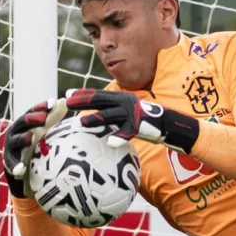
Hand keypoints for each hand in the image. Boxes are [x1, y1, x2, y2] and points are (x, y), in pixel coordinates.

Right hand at [2, 99, 67, 197]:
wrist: (23, 167)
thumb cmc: (37, 143)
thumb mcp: (44, 129)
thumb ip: (53, 116)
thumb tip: (65, 102)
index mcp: (24, 123)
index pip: (32, 111)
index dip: (41, 107)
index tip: (52, 103)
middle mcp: (15, 132)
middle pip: (23, 123)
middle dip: (32, 119)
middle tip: (44, 118)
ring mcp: (11, 147)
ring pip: (15, 141)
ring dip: (23, 139)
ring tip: (30, 137)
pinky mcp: (9, 162)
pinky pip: (12, 164)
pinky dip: (16, 166)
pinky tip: (21, 168)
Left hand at [62, 89, 199, 152]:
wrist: (169, 124)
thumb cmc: (146, 121)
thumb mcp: (128, 114)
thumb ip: (114, 114)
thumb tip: (96, 118)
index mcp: (121, 98)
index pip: (98, 95)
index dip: (82, 94)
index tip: (66, 95)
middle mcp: (125, 103)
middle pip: (101, 101)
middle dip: (83, 101)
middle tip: (66, 102)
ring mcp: (132, 114)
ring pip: (110, 116)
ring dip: (95, 119)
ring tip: (81, 123)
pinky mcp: (140, 125)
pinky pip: (127, 132)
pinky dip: (119, 137)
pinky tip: (111, 142)